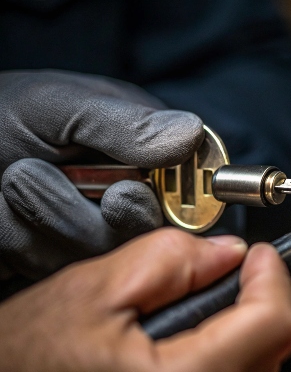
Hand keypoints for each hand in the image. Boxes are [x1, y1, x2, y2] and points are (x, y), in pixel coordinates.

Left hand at [0, 70, 203, 279]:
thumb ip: (124, 123)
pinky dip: (30, 239)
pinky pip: (66, 264)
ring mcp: (96, 221)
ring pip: (108, 250)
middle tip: (45, 177)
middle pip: (153, 224)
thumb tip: (191, 134)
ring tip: (13, 182)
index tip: (126, 194)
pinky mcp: (66, 253)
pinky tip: (9, 213)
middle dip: (98, 209)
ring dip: (53, 217)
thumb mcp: (54, 106)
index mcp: (137, 141)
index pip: (189, 173)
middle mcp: (126, 183)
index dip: (178, 192)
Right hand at [0, 228, 290, 371]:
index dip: (271, 277)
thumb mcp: (97, 290)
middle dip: (256, 298)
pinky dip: (229, 350)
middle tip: (226, 272)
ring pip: (261, 366)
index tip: (259, 255)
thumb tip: (227, 253)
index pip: (273, 325)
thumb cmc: (32, 360)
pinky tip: (190, 338)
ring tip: (193, 308)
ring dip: (243, 325)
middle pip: (273, 346)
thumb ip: (173, 260)